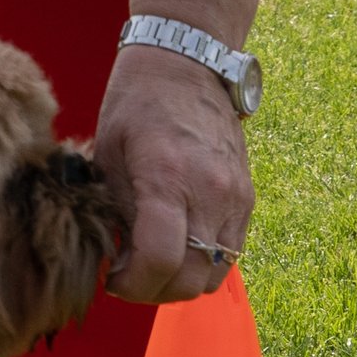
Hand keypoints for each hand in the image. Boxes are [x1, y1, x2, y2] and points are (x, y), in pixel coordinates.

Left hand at [89, 46, 251, 302]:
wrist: (187, 65)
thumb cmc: (136, 106)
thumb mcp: (108, 157)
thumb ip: (116, 214)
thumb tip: (118, 263)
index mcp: (168, 177)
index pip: (161, 261)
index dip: (133, 285)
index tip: (113, 277)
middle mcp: (211, 192)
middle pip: (189, 279)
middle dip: (153, 290)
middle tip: (127, 275)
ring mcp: (236, 197)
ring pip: (212, 274)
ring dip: (179, 282)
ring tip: (151, 261)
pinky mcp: (248, 199)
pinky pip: (229, 253)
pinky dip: (201, 262)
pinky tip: (175, 243)